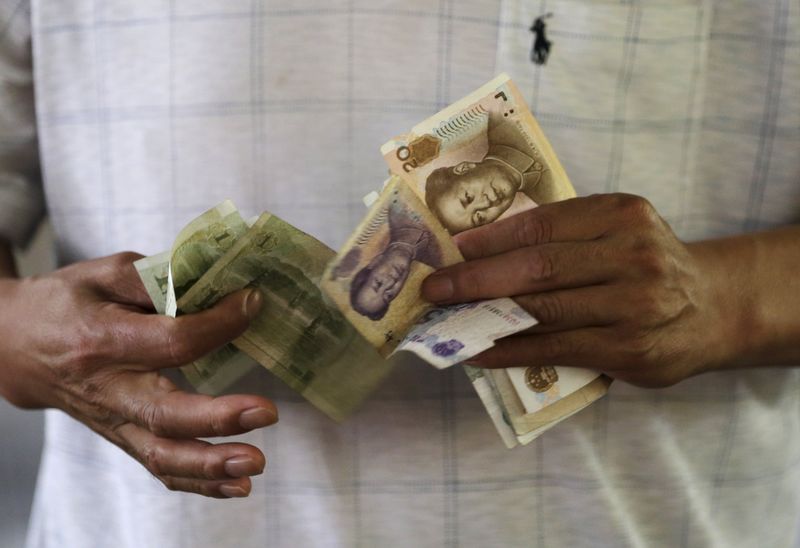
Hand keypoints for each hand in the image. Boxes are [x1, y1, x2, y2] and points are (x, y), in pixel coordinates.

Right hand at [0, 252, 276, 497]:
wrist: (14, 347)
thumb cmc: (66, 304)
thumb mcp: (103, 274)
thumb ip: (155, 280)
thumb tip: (214, 287)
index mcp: (103, 340)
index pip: (170, 342)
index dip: (217, 325)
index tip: (251, 304)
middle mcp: (109, 389)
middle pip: (164, 413)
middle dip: (218, 418)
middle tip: (265, 412)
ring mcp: (114, 421)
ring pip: (160, 455)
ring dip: (211, 465)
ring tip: (254, 463)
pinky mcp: (123, 438)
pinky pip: (159, 469)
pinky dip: (199, 484)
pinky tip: (238, 486)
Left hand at [422, 194, 741, 387]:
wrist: (713, 308)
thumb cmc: (645, 264)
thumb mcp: (617, 230)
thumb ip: (564, 234)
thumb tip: (480, 250)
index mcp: (622, 214)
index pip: (544, 224)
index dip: (492, 238)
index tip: (455, 249)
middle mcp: (633, 255)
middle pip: (539, 267)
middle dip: (477, 279)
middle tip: (436, 289)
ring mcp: (634, 306)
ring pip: (544, 311)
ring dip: (487, 317)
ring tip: (449, 319)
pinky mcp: (629, 350)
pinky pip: (556, 349)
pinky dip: (511, 351)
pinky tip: (481, 350)